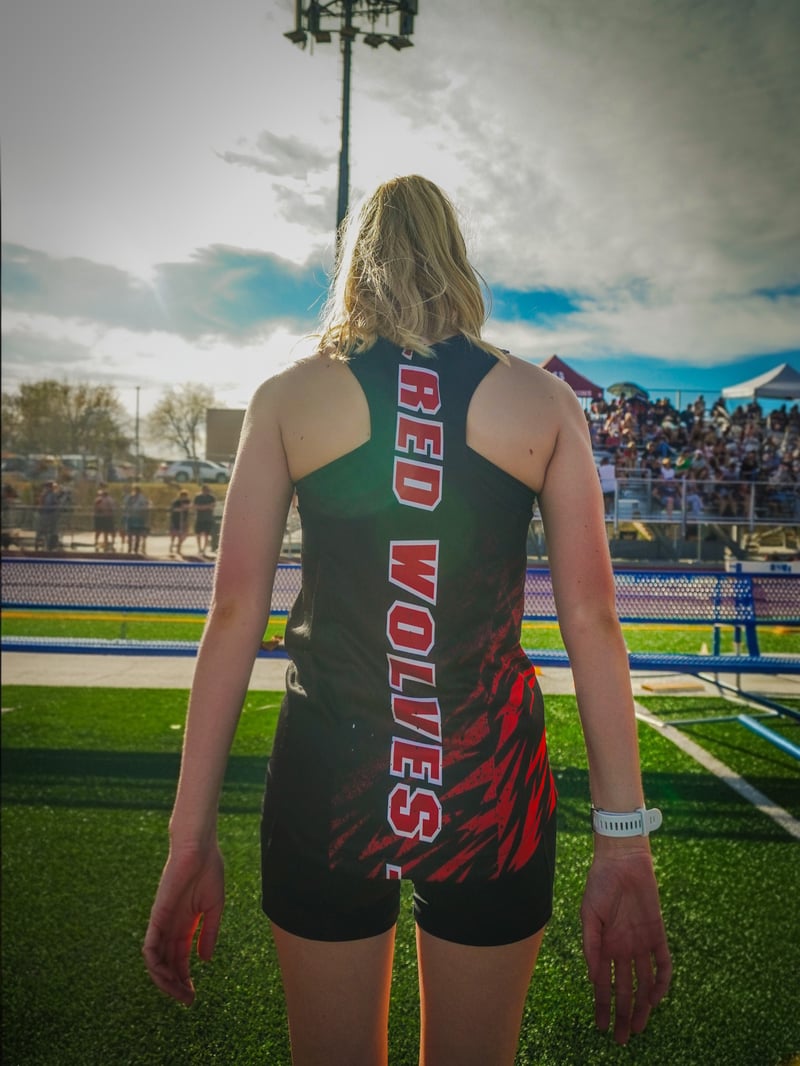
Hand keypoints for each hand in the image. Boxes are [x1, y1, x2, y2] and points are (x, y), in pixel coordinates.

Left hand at [142, 843, 224, 1004]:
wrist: (199, 848)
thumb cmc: (209, 871)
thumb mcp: (214, 908)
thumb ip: (209, 934)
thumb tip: (204, 960)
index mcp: (185, 925)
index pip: (180, 959)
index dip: (185, 978)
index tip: (193, 995)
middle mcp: (171, 927)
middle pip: (167, 964)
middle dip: (176, 985)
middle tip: (188, 1000)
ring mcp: (162, 922)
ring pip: (155, 961)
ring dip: (165, 980)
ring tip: (179, 992)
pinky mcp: (157, 916)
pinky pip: (149, 946)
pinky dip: (154, 964)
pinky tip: (166, 975)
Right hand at [581, 845, 671, 1043]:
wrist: (621, 861)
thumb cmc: (599, 884)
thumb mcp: (588, 915)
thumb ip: (590, 945)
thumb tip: (592, 976)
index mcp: (604, 946)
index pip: (603, 984)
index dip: (602, 1006)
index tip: (600, 1028)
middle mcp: (623, 949)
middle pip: (625, 990)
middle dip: (623, 1014)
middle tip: (622, 1039)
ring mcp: (641, 943)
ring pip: (644, 982)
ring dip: (642, 1005)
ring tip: (639, 1026)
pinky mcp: (657, 933)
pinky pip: (663, 962)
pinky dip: (661, 981)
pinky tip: (657, 997)